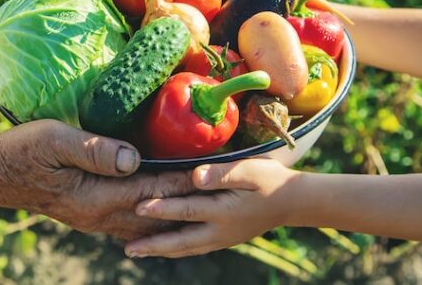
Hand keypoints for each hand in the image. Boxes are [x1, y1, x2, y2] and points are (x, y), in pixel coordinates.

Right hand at [0, 119, 195, 239]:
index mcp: (96, 197)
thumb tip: (132, 158)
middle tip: (220, 191)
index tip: (214, 173)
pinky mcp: (88, 213)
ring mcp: (93, 218)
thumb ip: (94, 150)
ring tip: (201, 205)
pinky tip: (162, 214)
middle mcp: (99, 215)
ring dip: (172, 213)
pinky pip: (128, 222)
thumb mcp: (55, 141)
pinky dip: (151, 218)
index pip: (152, 190)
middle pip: (155, 211)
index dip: (184, 181)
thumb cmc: (23, 151)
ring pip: (144, 222)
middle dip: (188, 201)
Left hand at [123, 159, 300, 257]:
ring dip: (160, 250)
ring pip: (185, 248)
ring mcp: (221, 239)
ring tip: (136, 252)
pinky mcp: (224, 239)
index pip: (186, 210)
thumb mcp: (250, 170)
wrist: (293, 201)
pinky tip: (163, 248)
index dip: (161, 208)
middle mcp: (219, 231)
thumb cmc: (270, 180)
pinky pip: (194, 248)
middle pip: (180, 241)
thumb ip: (222, 174)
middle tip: (128, 250)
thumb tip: (195, 176)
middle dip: (153, 245)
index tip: (139, 207)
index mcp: (223, 211)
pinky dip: (175, 249)